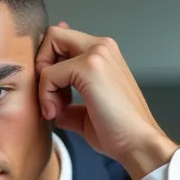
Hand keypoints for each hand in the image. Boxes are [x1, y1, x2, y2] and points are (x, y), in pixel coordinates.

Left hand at [35, 25, 179, 179]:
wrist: (137, 144)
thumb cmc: (117, 132)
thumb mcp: (84, 113)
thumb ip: (66, 100)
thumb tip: (50, 106)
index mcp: (103, 54)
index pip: (62, 40)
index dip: (47, 63)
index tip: (54, 94)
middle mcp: (102, 47)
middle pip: (53, 36)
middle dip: (41, 64)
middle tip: (49, 95)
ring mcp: (97, 53)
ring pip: (49, 48)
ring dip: (43, 82)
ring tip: (56, 109)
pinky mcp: (90, 66)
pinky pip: (48, 73)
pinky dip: (45, 95)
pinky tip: (57, 113)